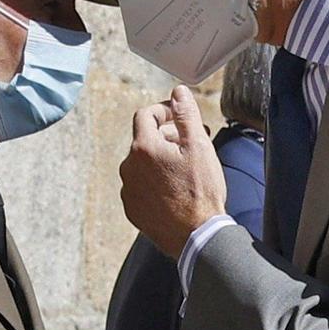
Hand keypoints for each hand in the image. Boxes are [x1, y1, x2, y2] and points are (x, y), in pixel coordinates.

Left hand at [120, 87, 228, 257]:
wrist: (195, 236)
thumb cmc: (200, 192)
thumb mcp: (199, 147)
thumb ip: (186, 114)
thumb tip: (178, 92)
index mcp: (143, 148)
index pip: (146, 115)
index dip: (164, 111)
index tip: (180, 118)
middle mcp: (129, 167)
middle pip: (145, 139)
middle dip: (168, 136)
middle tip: (192, 143)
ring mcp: (128, 190)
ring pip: (143, 164)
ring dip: (161, 160)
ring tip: (185, 169)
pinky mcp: (132, 209)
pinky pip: (141, 186)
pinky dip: (155, 182)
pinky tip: (175, 189)